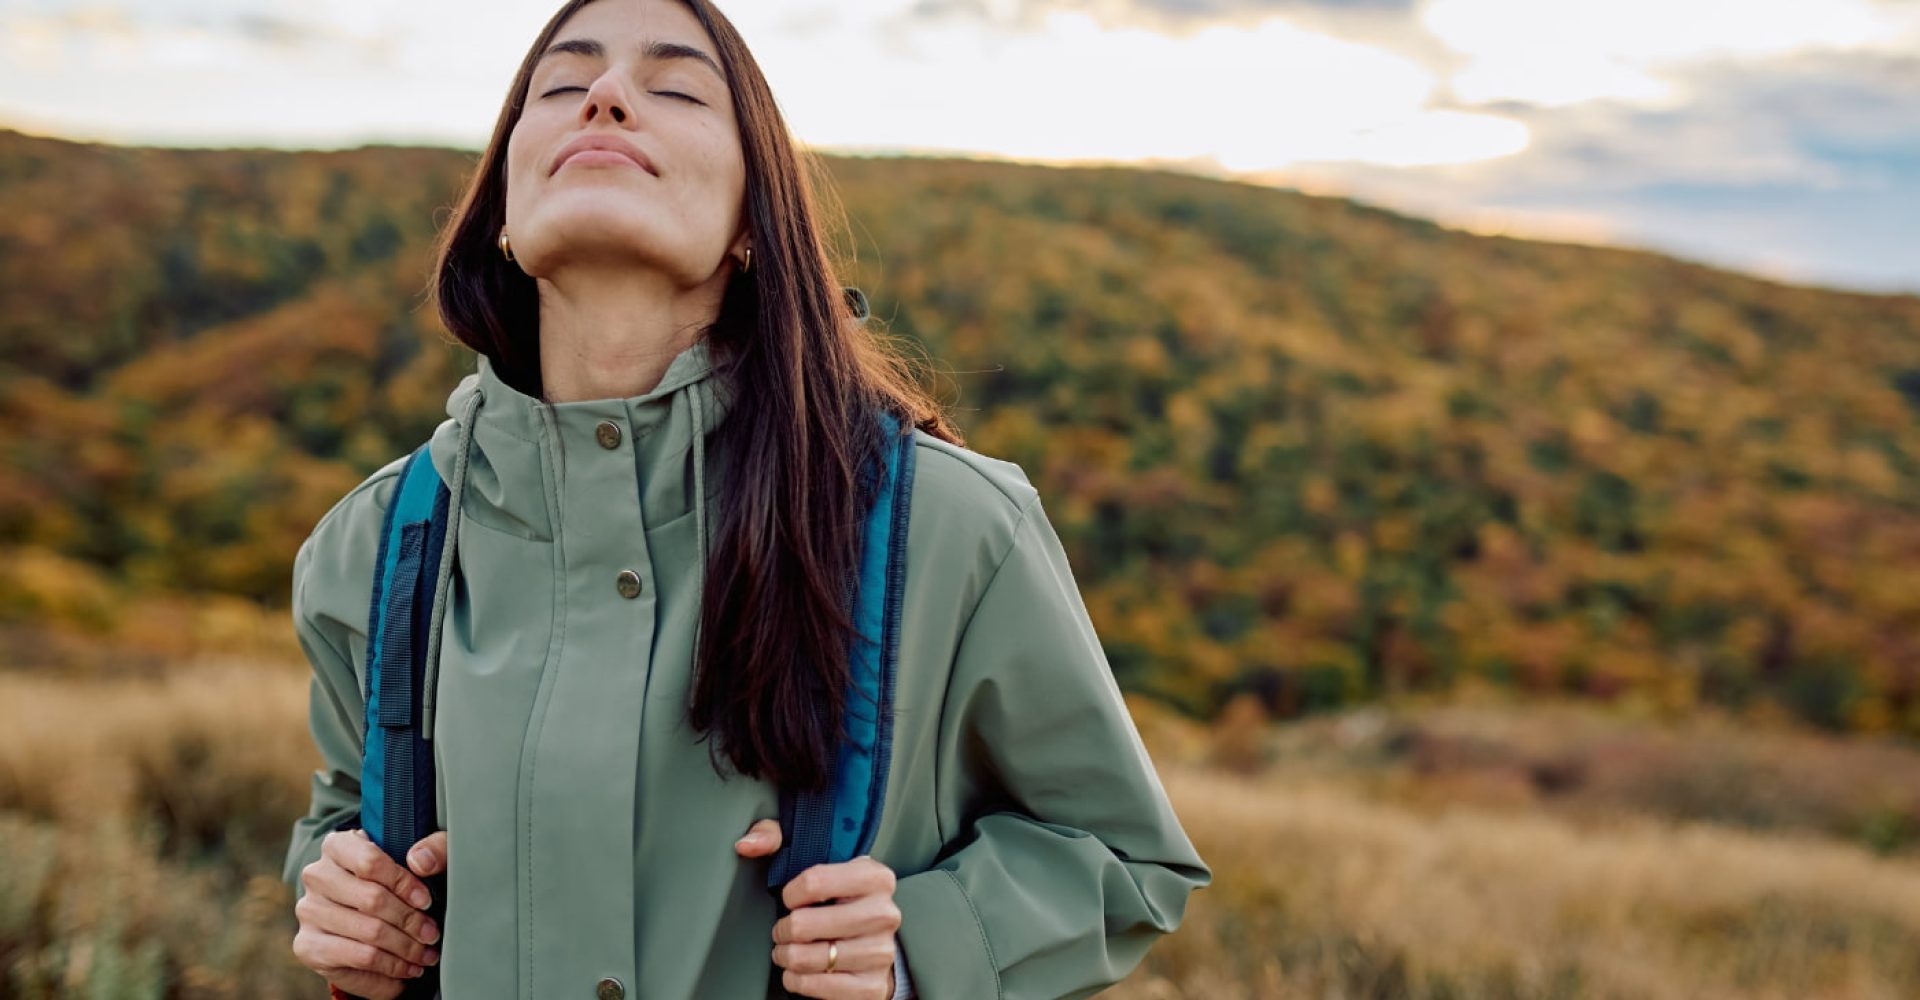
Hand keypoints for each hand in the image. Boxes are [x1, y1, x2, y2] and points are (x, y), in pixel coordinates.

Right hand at [292, 829, 446, 999]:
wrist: (363, 914)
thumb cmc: (394, 879)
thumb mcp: (420, 856)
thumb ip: (434, 848)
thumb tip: (422, 861)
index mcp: (338, 845)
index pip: (370, 861)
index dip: (404, 883)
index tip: (427, 901)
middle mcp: (317, 876)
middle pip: (372, 900)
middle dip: (410, 922)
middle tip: (432, 935)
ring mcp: (309, 911)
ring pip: (368, 933)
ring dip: (405, 949)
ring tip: (425, 955)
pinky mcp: (308, 945)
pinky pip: (358, 959)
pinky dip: (390, 968)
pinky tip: (406, 970)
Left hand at [737, 819, 899, 998]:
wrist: (874, 939)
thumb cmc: (838, 897)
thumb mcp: (817, 859)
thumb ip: (776, 837)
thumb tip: (748, 843)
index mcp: (874, 876)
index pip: (814, 881)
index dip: (789, 894)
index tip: (790, 898)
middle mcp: (884, 913)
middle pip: (805, 924)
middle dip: (783, 929)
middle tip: (784, 929)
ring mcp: (881, 952)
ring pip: (809, 959)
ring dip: (788, 956)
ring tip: (789, 950)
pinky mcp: (872, 986)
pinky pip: (820, 988)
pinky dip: (799, 981)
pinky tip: (798, 971)